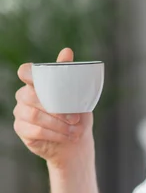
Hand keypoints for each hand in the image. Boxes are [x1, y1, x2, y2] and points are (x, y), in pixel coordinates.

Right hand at [14, 48, 93, 168]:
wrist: (75, 141)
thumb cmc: (75, 115)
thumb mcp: (78, 96)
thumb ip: (69, 74)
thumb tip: (67, 51)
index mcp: (36, 83)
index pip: (25, 72)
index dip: (29, 74)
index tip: (40, 80)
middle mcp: (24, 96)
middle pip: (32, 96)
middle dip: (57, 109)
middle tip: (76, 119)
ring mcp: (20, 112)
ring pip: (35, 115)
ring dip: (58, 124)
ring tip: (75, 131)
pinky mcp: (21, 129)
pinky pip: (36, 131)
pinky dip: (54, 134)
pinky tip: (67, 137)